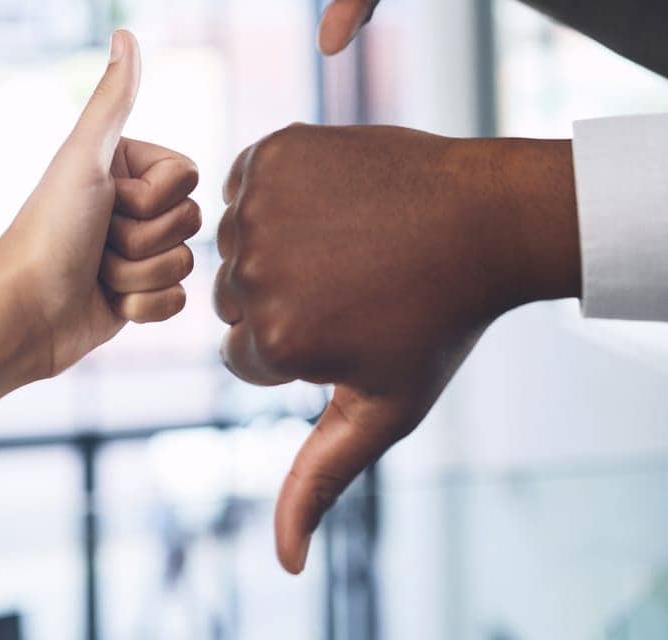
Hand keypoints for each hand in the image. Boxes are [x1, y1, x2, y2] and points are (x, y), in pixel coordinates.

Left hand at [0, 29, 200, 378]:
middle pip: (189, 220)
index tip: (106, 200)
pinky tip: (108, 302)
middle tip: (97, 240)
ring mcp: (139, 251)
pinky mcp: (141, 295)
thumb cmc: (49, 229)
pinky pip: (179, 301)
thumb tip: (125, 32)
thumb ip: (113, 98)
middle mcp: (134, 204)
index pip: (186, 176)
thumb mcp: (85, 158)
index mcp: (128, 165)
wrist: (22, 313)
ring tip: (96, 271)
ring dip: (138, 274)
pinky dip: (144, 307)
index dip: (151, 197)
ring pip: (185, 262)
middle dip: (142, 240)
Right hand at [213, 123, 579, 572]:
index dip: (299, 346)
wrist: (484, 217)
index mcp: (274, 339)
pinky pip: (243, 181)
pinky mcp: (271, 151)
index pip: (244, 355)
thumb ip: (321, 478)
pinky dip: (275, 189)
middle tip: (354, 279)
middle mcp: (253, 270)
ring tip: (345, 238)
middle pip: (231, 297)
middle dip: (280, 293)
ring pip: (234, 239)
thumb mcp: (383, 407)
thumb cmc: (437, 320)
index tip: (353, 323)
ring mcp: (260, 205)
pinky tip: (331, 199)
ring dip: (274, 240)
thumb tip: (285, 563)